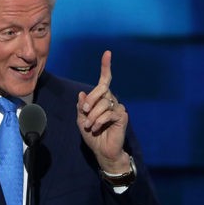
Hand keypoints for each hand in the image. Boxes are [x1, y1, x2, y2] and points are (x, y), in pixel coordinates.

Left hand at [76, 50, 129, 173]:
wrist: (102, 151)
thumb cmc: (92, 135)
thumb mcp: (81, 119)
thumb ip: (82, 107)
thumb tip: (82, 94)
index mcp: (101, 99)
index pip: (104, 81)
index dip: (106, 67)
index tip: (107, 53)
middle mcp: (111, 100)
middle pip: (101, 90)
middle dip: (91, 100)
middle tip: (85, 111)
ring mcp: (118, 107)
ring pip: (104, 103)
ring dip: (93, 115)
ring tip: (89, 125)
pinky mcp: (122, 116)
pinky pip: (108, 113)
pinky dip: (99, 121)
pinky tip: (96, 128)